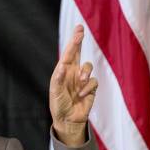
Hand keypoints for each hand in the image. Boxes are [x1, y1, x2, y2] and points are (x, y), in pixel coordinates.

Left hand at [49, 24, 97, 146]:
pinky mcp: (90, 87)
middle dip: (78, 42)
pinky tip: (82, 95)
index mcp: (62, 72)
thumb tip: (62, 66)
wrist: (68, 119)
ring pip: (88, 67)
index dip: (73, 42)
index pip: (68, 54)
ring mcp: (82, 79)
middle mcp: (72, 73)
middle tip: (80, 30)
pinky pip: (93, 81)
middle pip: (78, 53)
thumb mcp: (56, 92)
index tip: (78, 30)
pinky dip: (88, 87)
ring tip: (80, 82)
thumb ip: (59, 79)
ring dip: (85, 73)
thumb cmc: (59, 105)